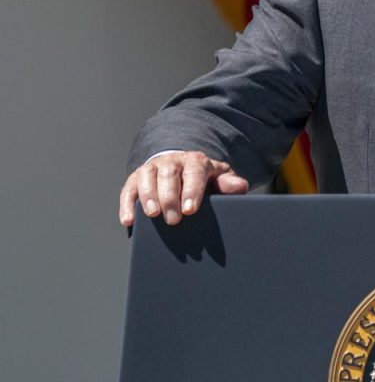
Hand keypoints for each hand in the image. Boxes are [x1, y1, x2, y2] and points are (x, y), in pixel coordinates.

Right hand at [118, 151, 248, 226]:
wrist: (182, 167)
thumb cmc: (203, 178)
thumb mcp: (219, 179)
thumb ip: (229, 183)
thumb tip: (240, 186)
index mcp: (195, 161)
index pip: (194, 173)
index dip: (192, 191)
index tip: (190, 210)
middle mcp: (172, 161)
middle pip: (168, 175)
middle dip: (170, 197)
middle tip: (173, 220)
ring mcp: (152, 168)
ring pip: (147, 177)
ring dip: (148, 196)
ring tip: (152, 215)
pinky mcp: (136, 178)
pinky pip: (129, 189)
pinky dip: (127, 204)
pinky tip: (128, 220)